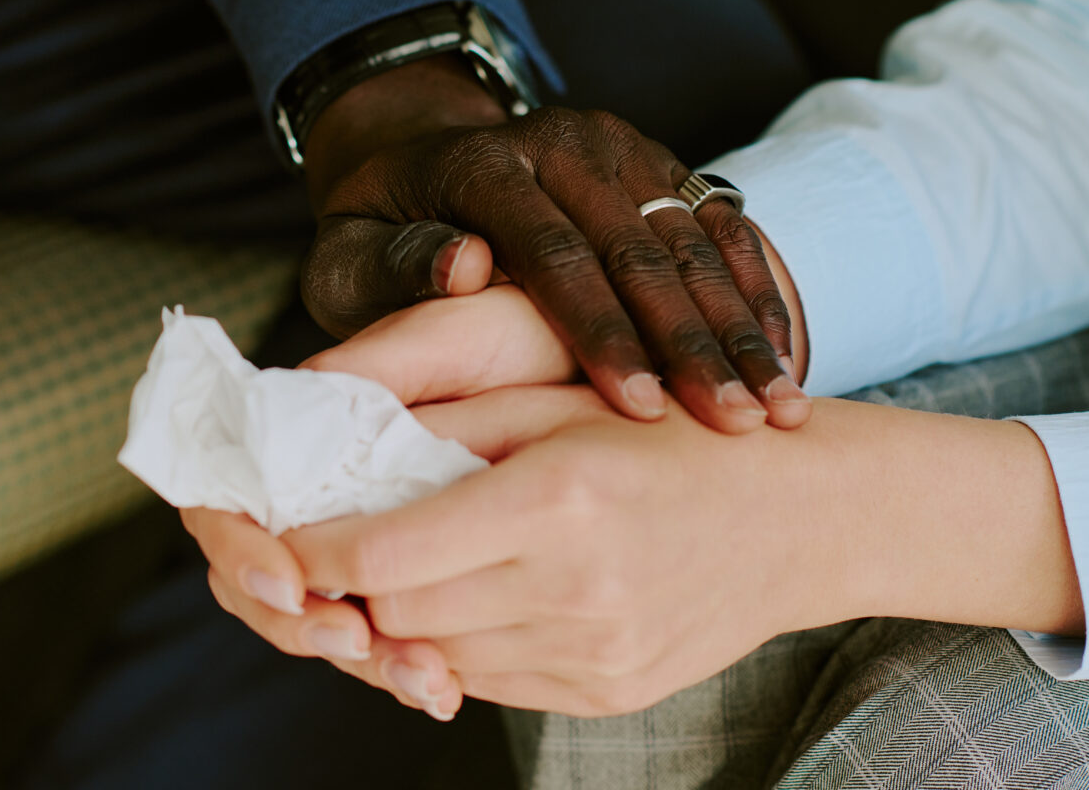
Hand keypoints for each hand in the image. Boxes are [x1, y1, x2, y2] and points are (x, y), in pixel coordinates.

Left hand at [189, 291, 1080, 720]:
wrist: (806, 517)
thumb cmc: (673, 430)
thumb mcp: (561, 395)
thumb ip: (443, 425)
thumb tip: (328, 446)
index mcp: (557, 498)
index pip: (382, 558)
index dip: (311, 550)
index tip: (282, 528)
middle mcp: (575, 588)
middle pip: (395, 618)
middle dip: (346, 586)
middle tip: (334, 542)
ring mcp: (594, 654)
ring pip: (433, 658)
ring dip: (400, 618)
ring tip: (412, 562)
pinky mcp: (607, 693)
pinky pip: (488, 683)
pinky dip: (460, 643)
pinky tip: (482, 592)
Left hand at [299, 57, 807, 432]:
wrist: (421, 157)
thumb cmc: (380, 237)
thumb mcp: (351, 256)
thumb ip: (397, 268)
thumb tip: (465, 265)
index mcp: (485, 163)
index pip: (553, 252)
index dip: (598, 332)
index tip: (638, 408)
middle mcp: (564, 142)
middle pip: (639, 248)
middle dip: (693, 343)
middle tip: (737, 424)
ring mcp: (622, 145)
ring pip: (694, 240)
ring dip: (740, 327)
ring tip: (779, 408)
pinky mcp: (662, 161)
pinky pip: (723, 226)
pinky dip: (758, 291)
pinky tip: (787, 357)